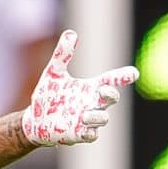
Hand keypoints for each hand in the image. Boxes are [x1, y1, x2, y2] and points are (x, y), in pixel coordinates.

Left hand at [21, 31, 138, 146]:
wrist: (35, 121)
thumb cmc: (47, 97)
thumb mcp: (53, 73)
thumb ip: (62, 55)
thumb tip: (71, 33)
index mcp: (90, 88)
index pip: (111, 80)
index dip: (123, 76)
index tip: (132, 74)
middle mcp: (92, 104)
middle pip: (111, 98)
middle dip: (111, 94)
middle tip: (103, 89)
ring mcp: (87, 120)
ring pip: (103, 119)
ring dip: (96, 116)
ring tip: (82, 114)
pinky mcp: (79, 134)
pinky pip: (91, 135)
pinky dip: (89, 132)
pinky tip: (81, 126)